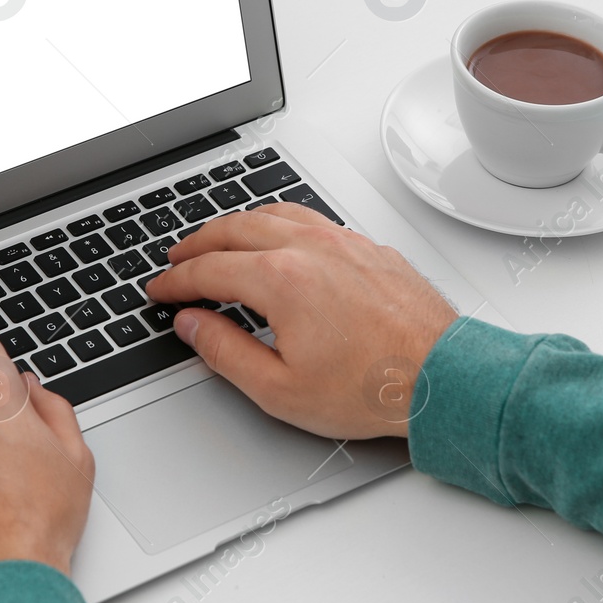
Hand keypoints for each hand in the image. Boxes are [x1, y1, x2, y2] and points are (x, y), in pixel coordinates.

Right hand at [145, 202, 456, 438]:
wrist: (442, 378)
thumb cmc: (373, 386)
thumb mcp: (278, 389)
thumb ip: (224, 351)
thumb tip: (193, 325)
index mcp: (280, 279)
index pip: (209, 270)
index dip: (176, 281)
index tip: (161, 290)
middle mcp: (310, 249)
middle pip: (235, 229)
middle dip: (198, 243)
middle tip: (178, 260)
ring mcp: (342, 242)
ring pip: (274, 213)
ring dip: (237, 224)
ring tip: (220, 239)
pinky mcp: (368, 247)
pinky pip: (311, 218)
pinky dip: (279, 221)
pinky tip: (279, 235)